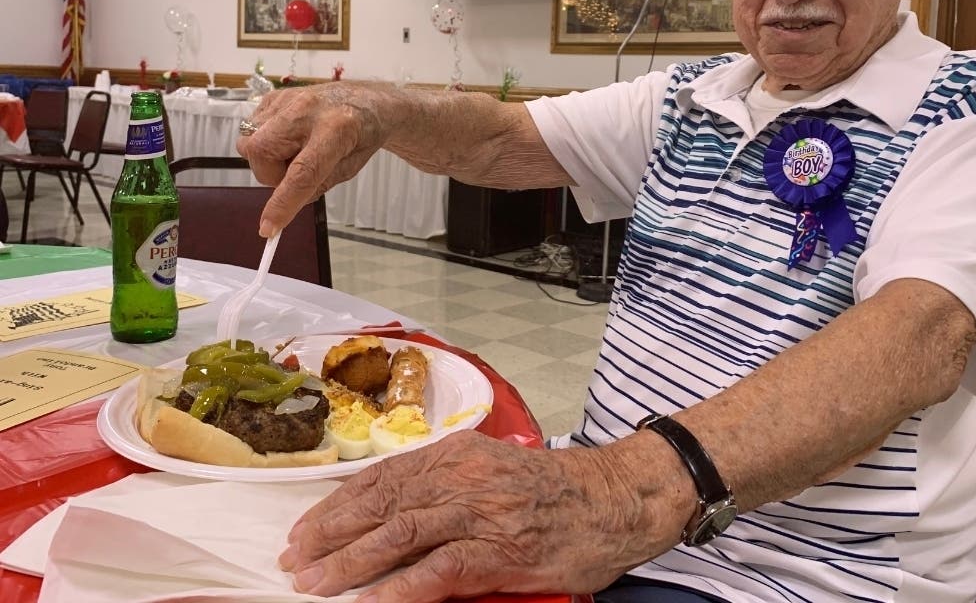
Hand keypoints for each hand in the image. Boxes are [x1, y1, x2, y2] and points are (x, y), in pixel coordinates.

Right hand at [236, 82, 382, 235]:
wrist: (368, 102)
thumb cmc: (362, 135)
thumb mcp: (350, 168)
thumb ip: (316, 185)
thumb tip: (284, 203)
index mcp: (337, 130)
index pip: (302, 173)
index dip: (282, 204)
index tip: (268, 228)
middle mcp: (308, 110)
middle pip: (261, 151)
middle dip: (270, 174)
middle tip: (292, 174)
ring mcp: (288, 99)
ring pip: (249, 142)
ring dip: (266, 159)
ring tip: (293, 153)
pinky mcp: (275, 96)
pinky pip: (250, 129)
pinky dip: (265, 143)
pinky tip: (287, 139)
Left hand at [278, 430, 684, 602]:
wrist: (612, 499)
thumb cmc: (551, 490)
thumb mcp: (491, 470)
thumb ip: (443, 485)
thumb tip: (386, 515)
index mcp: (455, 453)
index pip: (381, 477)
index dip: (337, 506)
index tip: (304, 529)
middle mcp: (461, 477)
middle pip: (381, 504)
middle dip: (331, 535)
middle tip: (295, 561)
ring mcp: (481, 513)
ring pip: (400, 535)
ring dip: (352, 563)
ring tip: (317, 585)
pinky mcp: (501, 551)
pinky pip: (439, 571)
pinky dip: (399, 589)